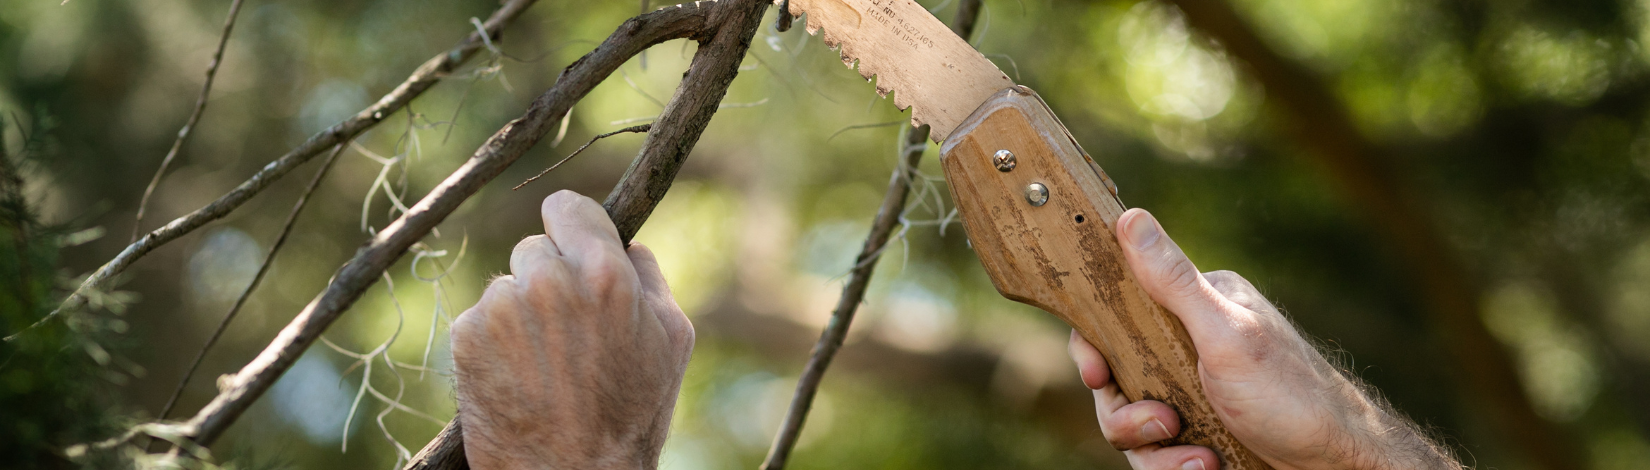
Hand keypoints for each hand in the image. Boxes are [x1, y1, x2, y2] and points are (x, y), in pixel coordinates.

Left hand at [451, 190, 693, 469]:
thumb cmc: (631, 415)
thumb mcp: (673, 340)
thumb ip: (650, 277)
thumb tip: (627, 244)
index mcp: (604, 273)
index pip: (568, 206)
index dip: (573, 228)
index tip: (572, 246)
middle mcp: (547, 281)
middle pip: (535, 247)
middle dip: (550, 277)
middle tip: (569, 330)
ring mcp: (501, 308)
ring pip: (507, 285)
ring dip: (521, 312)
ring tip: (546, 363)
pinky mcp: (467, 337)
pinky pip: (480, 318)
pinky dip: (495, 342)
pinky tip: (519, 376)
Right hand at [1067, 208, 1458, 469]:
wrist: (1339, 465)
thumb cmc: (1294, 396)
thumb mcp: (1225, 335)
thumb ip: (1174, 282)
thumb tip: (1130, 216)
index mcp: (1197, 307)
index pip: (1114, 317)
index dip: (1094, 350)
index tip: (1099, 376)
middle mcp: (1191, 346)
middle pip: (1117, 381)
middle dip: (1130, 416)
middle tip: (1166, 425)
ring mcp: (1193, 391)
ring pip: (1133, 424)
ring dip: (1157, 452)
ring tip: (1199, 460)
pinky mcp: (1199, 430)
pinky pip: (1156, 453)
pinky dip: (1174, 466)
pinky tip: (1208, 465)